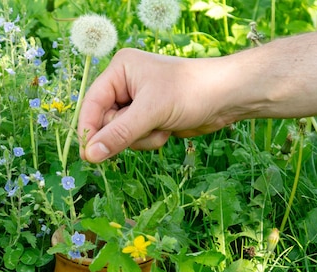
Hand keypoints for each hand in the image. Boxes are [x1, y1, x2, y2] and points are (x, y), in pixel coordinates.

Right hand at [78, 48, 234, 161]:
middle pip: (105, 122)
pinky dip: (150, 140)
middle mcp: (124, 85)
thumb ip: (118, 134)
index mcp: (120, 70)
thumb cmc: (191, 92)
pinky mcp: (147, 118)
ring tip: (162, 126)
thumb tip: (90, 155)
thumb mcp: (151, 112)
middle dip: (126, 132)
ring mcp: (135, 103)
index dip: (89, 129)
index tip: (88, 155)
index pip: (92, 104)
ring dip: (141, 138)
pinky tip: (167, 130)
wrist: (228, 97)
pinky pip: (134, 138)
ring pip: (120, 134)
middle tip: (147, 128)